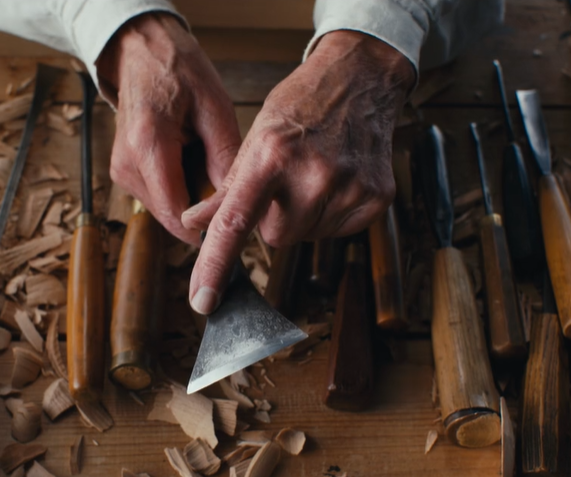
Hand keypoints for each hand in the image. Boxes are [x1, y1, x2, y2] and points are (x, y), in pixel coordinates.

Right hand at [100, 12, 242, 244]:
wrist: (141, 51)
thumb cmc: (179, 71)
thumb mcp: (215, 106)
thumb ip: (225, 156)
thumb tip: (237, 201)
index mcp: (148, 145)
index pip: (178, 214)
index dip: (210, 226)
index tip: (239, 224)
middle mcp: (127, 165)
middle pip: (173, 217)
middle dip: (205, 212)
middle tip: (232, 187)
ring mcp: (122, 172)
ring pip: (167, 212)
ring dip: (194, 200)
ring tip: (210, 165)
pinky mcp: (125, 174)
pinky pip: (160, 198)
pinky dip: (182, 189)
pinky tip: (194, 163)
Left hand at [180, 31, 412, 313]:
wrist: (360, 81)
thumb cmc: (302, 106)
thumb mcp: (256, 137)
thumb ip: (227, 188)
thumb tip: (194, 224)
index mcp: (272, 156)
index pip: (236, 223)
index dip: (215, 265)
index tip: (203, 302)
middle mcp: (313, 175)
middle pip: (276, 238)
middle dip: (274, 219)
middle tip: (285, 183)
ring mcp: (350, 188)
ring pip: (309, 237)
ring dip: (306, 216)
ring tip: (315, 176)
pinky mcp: (376, 199)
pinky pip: (339, 232)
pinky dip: (333, 215)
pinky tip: (338, 182)